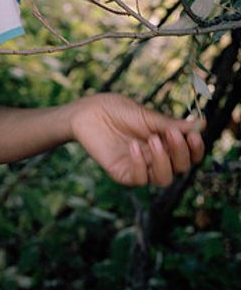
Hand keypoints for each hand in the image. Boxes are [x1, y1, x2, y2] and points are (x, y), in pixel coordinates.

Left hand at [69, 93, 204, 186]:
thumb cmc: (117, 110)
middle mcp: (155, 158)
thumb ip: (170, 124)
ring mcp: (140, 167)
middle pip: (181, 167)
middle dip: (181, 152)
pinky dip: (140, 165)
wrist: (88, 111)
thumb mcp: (147, 116)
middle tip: (173, 134)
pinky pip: (139, 179)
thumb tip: (201, 124)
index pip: (190, 154)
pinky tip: (134, 146)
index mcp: (165, 143)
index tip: (194, 134)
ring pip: (164, 178)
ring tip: (153, 139)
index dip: (196, 148)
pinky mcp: (123, 173)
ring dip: (163, 161)